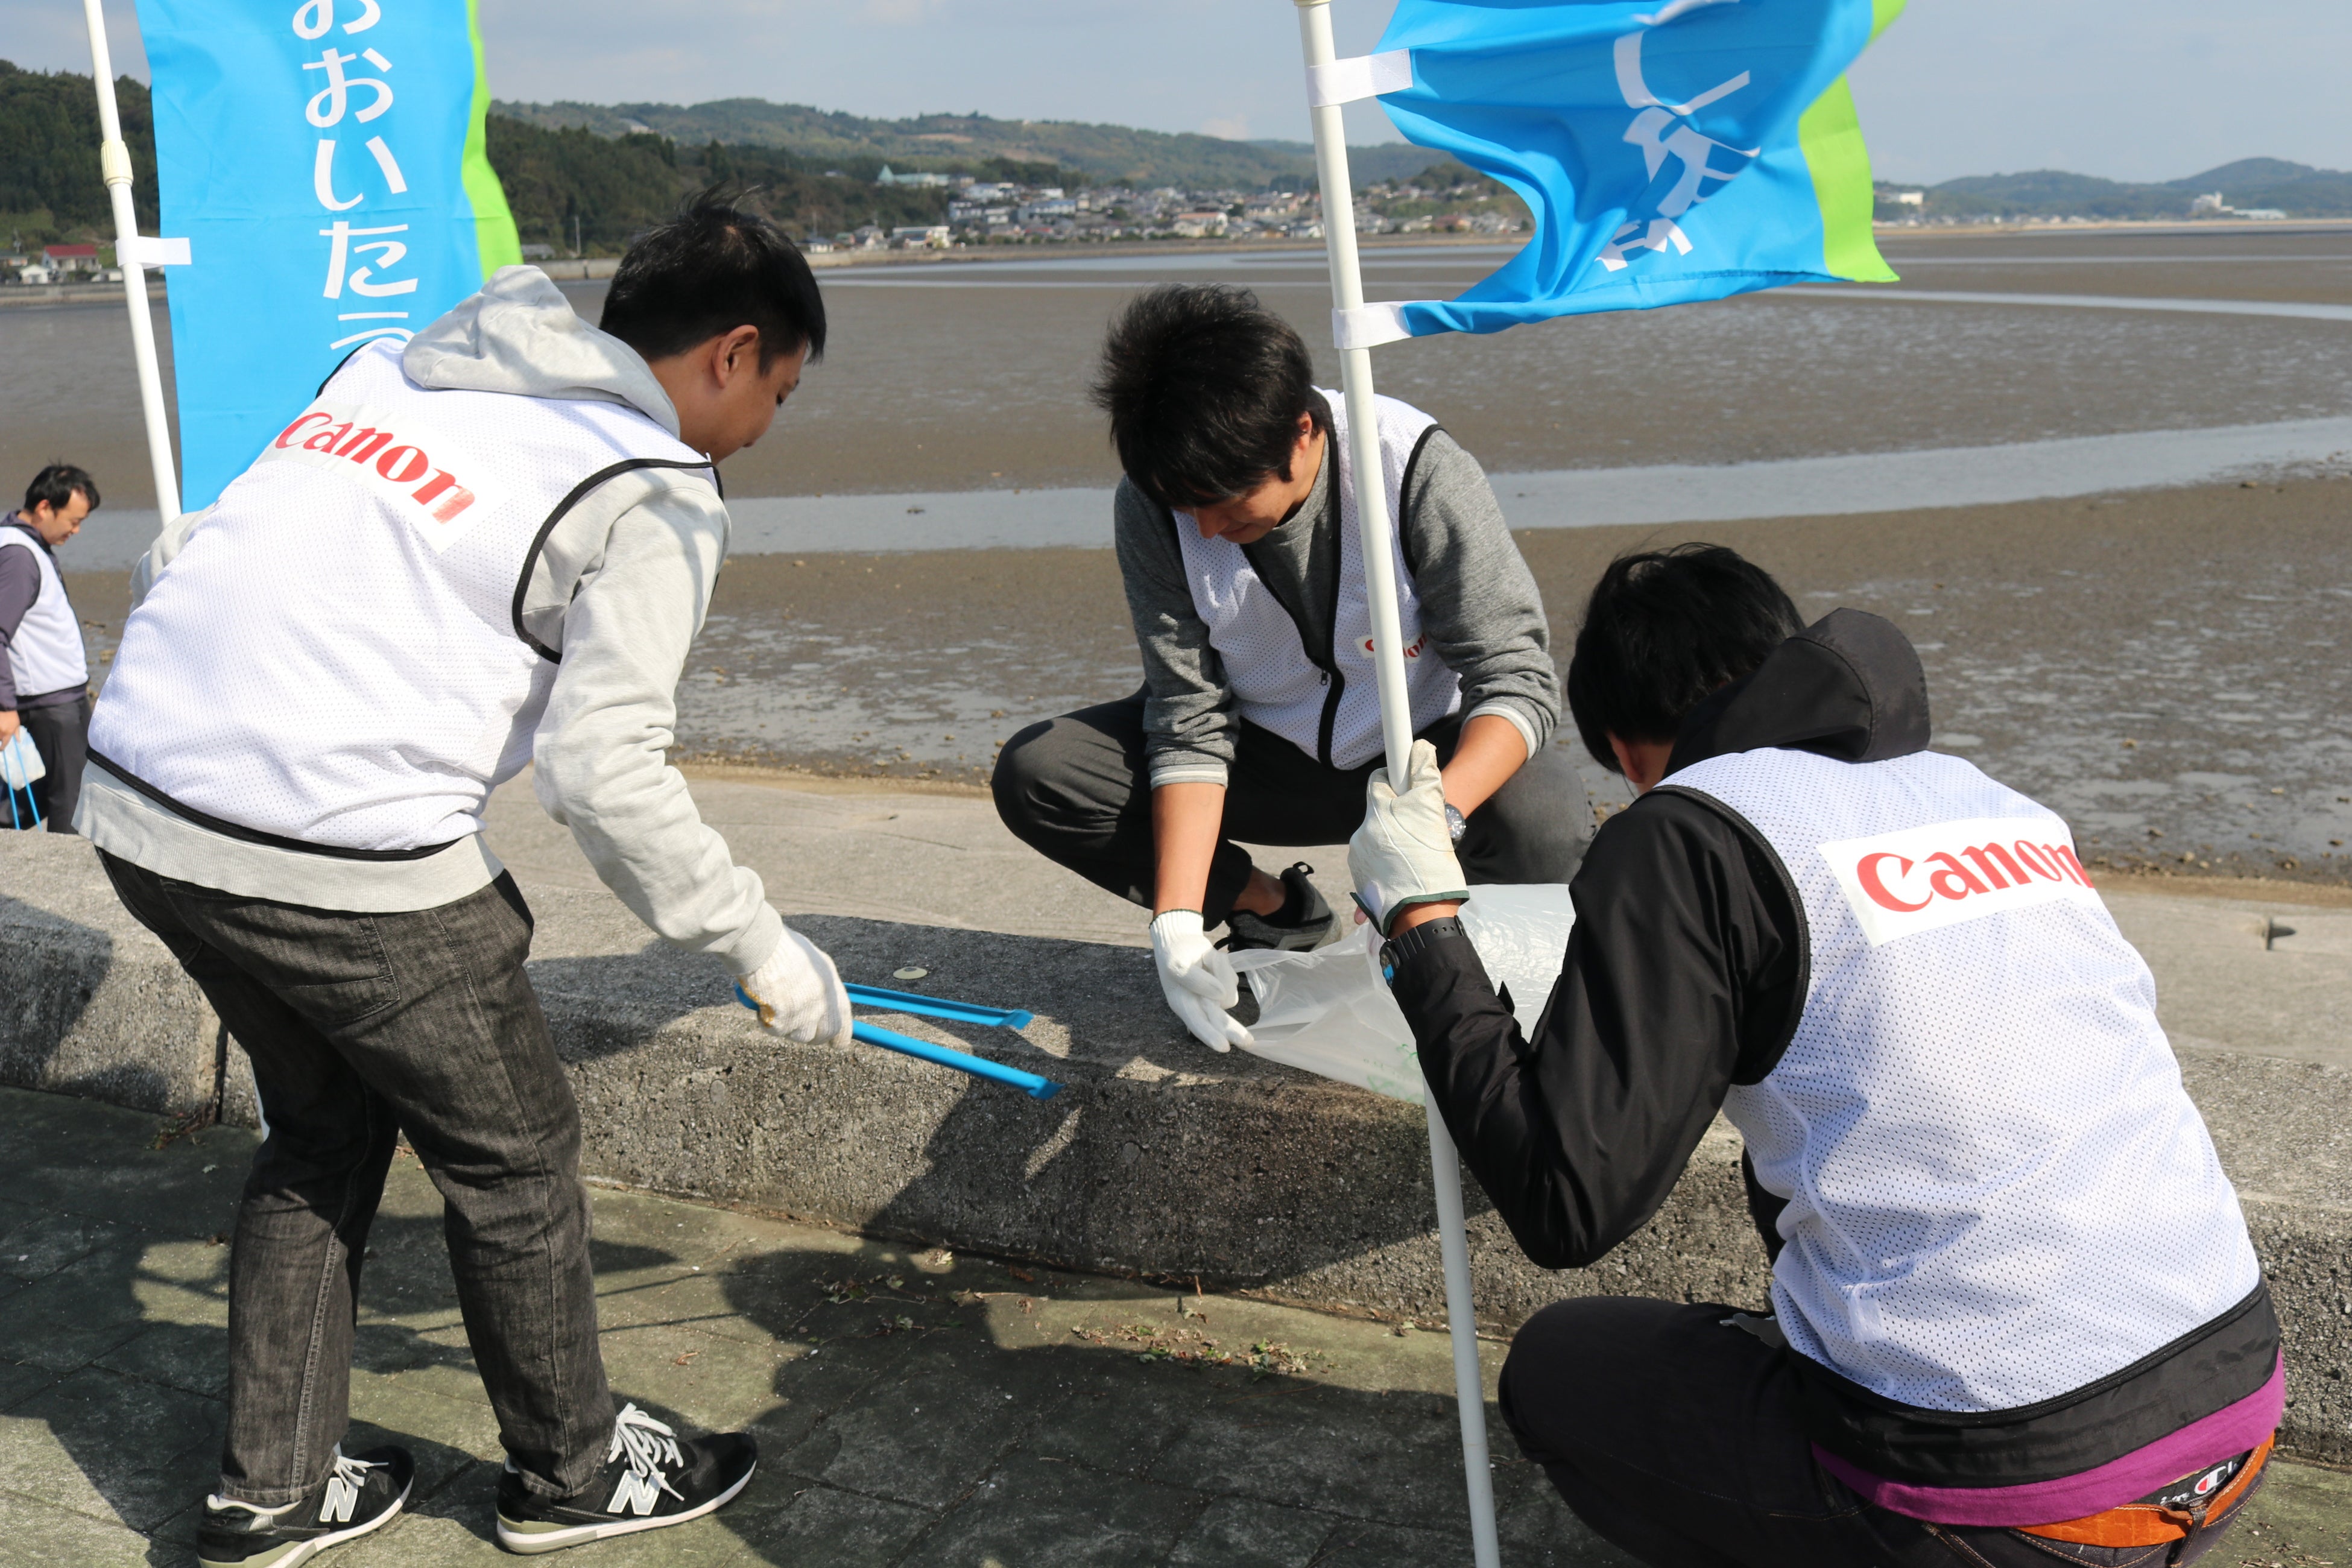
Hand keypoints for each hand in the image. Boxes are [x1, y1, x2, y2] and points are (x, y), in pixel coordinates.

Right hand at [0, 710, 16, 745]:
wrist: (8, 708)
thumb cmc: (13, 717)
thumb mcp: (17, 726)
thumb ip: (17, 734)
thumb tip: (18, 741)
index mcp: (9, 732)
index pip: (5, 743)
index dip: (2, 747)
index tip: (1, 749)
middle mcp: (2, 731)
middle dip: (0, 739)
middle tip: (3, 735)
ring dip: (0, 734)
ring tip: (2, 730)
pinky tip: (0, 728)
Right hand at [735, 926, 852, 1045]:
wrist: (762, 946)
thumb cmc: (784, 949)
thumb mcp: (814, 963)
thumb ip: (821, 985)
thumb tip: (825, 1004)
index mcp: (832, 986)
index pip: (843, 1021)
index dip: (840, 1036)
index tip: (837, 1043)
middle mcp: (822, 1003)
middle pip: (823, 1035)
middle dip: (812, 1035)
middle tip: (797, 1025)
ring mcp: (803, 1014)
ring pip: (797, 1035)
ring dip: (786, 1026)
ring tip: (774, 1003)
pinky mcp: (782, 1022)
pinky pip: (774, 1030)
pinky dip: (765, 1020)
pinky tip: (761, 1001)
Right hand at [1149, 910, 1252, 1053]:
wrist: (1179, 941)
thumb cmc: (1174, 955)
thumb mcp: (1177, 965)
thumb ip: (1194, 980)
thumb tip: (1218, 994)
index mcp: (1182, 1004)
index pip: (1197, 1022)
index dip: (1210, 1036)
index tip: (1224, 1048)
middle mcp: (1198, 1005)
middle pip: (1218, 1021)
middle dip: (1232, 1030)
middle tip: (1248, 1042)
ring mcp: (1212, 997)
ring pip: (1229, 994)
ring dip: (1222, 974)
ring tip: (1206, 960)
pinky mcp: (1224, 986)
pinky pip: (1232, 979)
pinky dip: (1224, 968)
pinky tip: (1210, 961)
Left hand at [1349, 739, 1468, 937]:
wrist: (1423, 912)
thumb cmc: (1430, 857)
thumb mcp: (1433, 808)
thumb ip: (1425, 773)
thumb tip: (1420, 747)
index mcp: (1376, 812)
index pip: (1378, 782)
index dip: (1395, 782)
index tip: (1407, 790)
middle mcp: (1361, 833)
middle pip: (1380, 814)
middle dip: (1397, 817)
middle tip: (1420, 830)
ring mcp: (1359, 859)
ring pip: (1378, 840)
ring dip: (1393, 844)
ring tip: (1415, 857)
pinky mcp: (1360, 881)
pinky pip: (1374, 866)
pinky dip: (1387, 868)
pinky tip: (1405, 874)